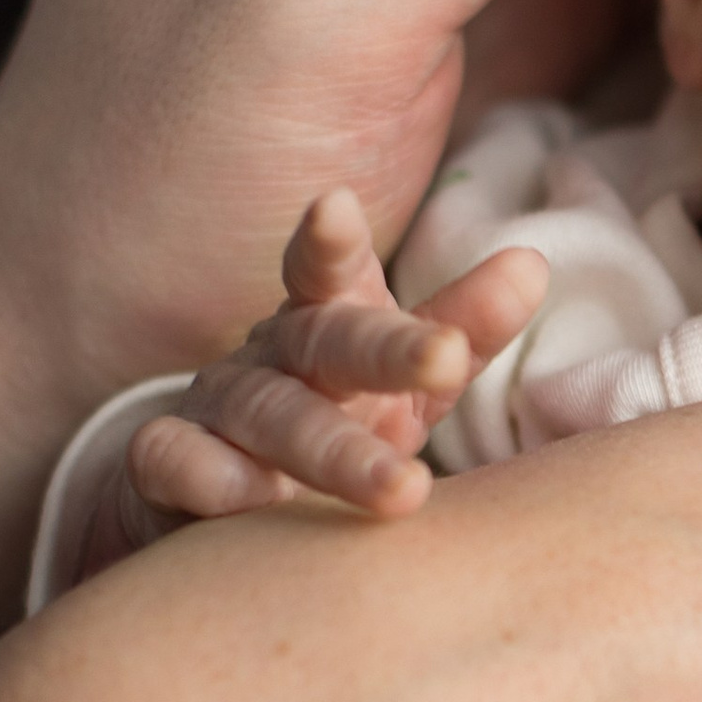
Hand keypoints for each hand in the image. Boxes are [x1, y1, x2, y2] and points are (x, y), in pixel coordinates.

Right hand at [84, 190, 546, 560]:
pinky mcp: (168, 465)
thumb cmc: (336, 418)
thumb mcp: (408, 378)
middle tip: (445, 359)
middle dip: (387, 350)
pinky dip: (211, 476)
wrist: (212, 491)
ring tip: (405, 489)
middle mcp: (272, 353)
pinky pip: (175, 461)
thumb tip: (532, 263)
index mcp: (330, 321)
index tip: (338, 203)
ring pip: (269, 414)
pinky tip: (254, 498)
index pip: (332, 272)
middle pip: (325, 342)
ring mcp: (217, 405)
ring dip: (333, 449)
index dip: (334, 242)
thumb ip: (462, 328)